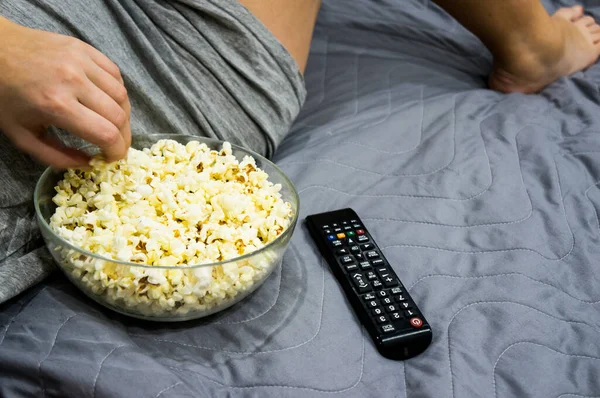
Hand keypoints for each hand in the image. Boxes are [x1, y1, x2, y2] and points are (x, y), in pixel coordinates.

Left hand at [0, 17, 130, 167]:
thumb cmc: (5, 95)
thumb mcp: (22, 135)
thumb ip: (55, 156)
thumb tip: (89, 164)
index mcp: (56, 105)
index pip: (106, 134)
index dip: (117, 151)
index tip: (113, 158)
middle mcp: (74, 80)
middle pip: (119, 116)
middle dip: (124, 137)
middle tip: (116, 146)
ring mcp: (81, 61)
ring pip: (122, 95)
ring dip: (124, 115)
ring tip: (115, 125)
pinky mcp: (85, 48)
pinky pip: (116, 74)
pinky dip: (118, 92)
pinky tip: (109, 102)